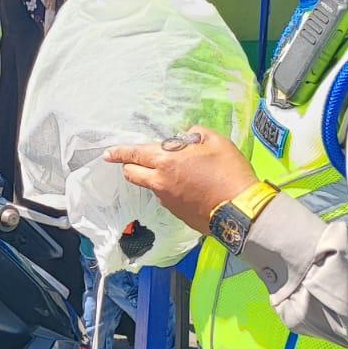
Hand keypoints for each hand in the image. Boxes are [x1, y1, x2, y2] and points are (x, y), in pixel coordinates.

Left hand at [105, 126, 257, 235]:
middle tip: (136, 161)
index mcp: (166, 161)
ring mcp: (167, 201)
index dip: (119, 153)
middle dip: (130, 166)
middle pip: (133, 174)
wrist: (240, 210)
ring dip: (155, 178)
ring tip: (178, 173)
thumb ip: (196, 134)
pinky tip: (190, 188)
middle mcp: (160, 182)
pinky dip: (171, 190)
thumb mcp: (216, 141)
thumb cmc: (229, 171)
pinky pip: (167, 198)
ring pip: (151, 186)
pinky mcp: (177, 214)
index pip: (134, 154)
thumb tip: (188, 137)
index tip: (107, 154)